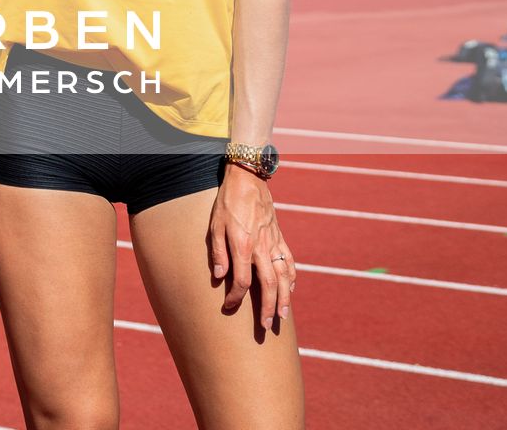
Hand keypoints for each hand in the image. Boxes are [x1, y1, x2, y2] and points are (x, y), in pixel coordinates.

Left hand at [208, 166, 294, 331]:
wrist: (248, 181)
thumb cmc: (227, 202)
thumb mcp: (214, 225)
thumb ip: (218, 252)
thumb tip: (219, 277)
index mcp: (243, 245)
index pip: (243, 281)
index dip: (235, 297)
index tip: (229, 307)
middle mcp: (262, 248)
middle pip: (268, 285)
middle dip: (266, 308)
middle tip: (265, 326)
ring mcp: (274, 243)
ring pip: (283, 277)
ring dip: (284, 298)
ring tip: (282, 316)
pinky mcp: (280, 238)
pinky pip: (289, 261)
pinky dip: (292, 278)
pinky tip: (290, 290)